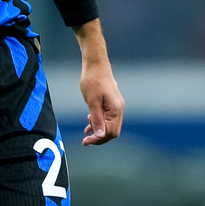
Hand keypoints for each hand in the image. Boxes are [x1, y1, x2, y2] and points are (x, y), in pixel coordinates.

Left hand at [73, 19, 123, 145]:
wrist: (95, 64)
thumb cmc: (92, 80)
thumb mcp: (92, 101)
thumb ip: (97, 119)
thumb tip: (100, 134)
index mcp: (116, 110)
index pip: (110, 132)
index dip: (99, 139)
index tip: (86, 141)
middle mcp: (119, 109)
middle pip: (112, 131)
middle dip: (99, 137)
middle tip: (86, 140)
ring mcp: (116, 105)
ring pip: (109, 124)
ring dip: (99, 129)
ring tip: (86, 132)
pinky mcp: (111, 102)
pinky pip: (107, 116)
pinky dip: (99, 121)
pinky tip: (90, 121)